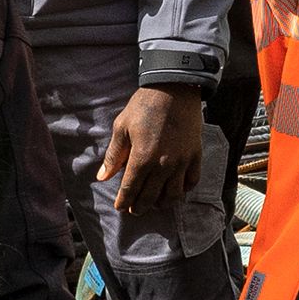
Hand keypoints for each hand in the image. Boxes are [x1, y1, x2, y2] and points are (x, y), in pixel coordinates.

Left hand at [96, 84, 205, 209]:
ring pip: (173, 195)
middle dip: (140, 207)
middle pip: (150, 197)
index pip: (130, 190)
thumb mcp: (122, 127)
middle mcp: (163, 166)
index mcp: (141, 159)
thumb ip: (113, 155)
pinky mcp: (195, 156)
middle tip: (135, 210)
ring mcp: (181, 162)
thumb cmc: (143, 107)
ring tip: (156, 204)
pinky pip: (192, 181)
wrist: (174, 89)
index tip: (120, 207)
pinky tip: (176, 190)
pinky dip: (184, 190)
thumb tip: (103, 177)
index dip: (123, 201)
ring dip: (163, 203)